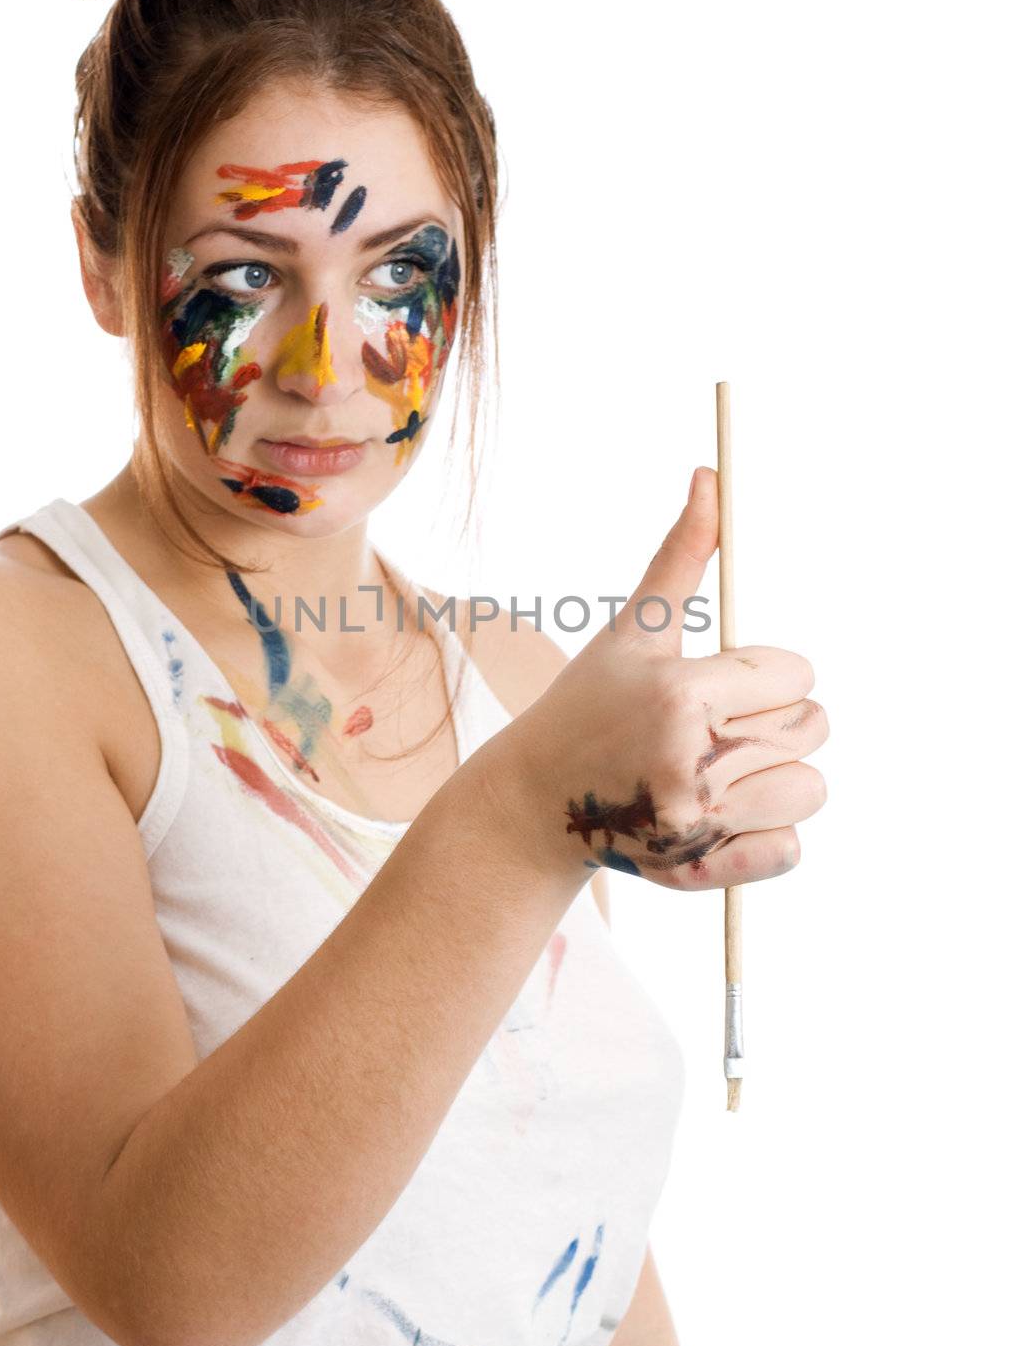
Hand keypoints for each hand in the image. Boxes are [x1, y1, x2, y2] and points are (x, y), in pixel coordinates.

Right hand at [487, 467, 828, 889]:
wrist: (532, 806)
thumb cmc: (585, 707)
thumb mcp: (631, 632)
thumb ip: (682, 556)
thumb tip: (712, 476)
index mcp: (680, 694)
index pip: (795, 672)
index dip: (768, 673)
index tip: (727, 683)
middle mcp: (691, 761)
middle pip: (813, 727)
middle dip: (777, 720)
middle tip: (722, 727)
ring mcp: (696, 822)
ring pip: (811, 788)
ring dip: (780, 776)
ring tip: (723, 771)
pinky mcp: (700, 869)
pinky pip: (792, 848)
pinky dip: (771, 835)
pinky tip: (725, 814)